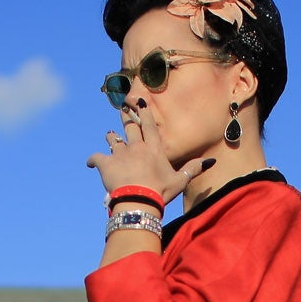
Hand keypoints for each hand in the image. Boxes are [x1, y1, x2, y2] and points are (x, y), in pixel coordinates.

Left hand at [84, 102, 210, 205]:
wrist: (139, 200)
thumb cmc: (160, 191)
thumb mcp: (180, 181)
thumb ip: (193, 168)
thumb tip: (210, 161)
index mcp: (154, 148)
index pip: (149, 126)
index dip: (144, 112)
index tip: (139, 101)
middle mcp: (136, 146)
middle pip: (130, 127)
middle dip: (126, 117)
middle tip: (123, 109)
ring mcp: (120, 154)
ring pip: (114, 140)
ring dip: (112, 137)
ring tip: (110, 134)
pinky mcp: (106, 164)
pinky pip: (96, 158)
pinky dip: (93, 160)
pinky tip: (90, 162)